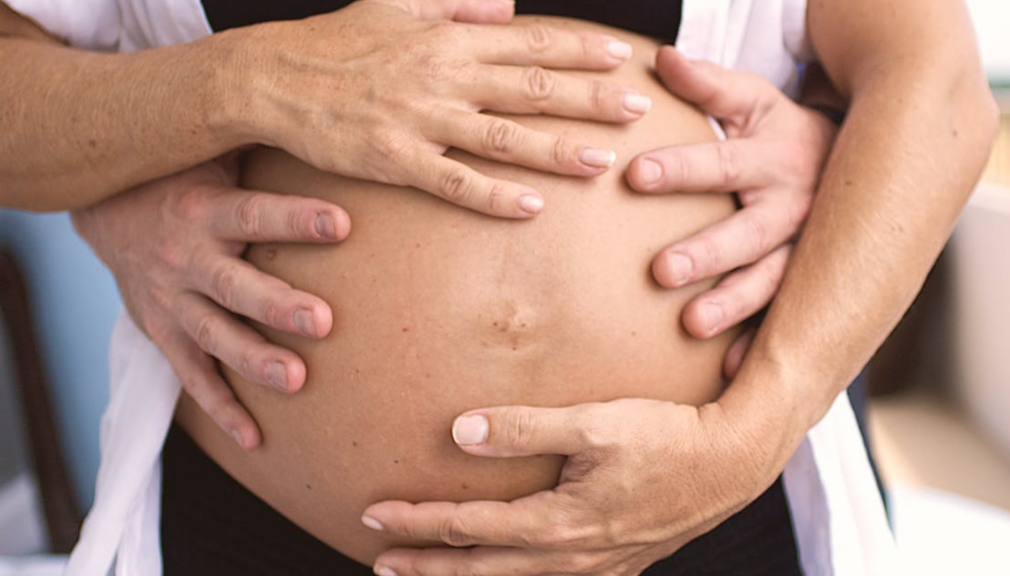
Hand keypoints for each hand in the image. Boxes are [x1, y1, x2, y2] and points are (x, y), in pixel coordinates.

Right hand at [72, 154, 349, 448]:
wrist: (109, 213)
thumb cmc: (186, 179)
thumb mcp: (214, 154)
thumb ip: (265, 145)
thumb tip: (333, 121)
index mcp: (204, 210)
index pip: (254, 213)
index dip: (295, 219)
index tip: (342, 223)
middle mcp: (186, 259)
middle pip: (235, 286)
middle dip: (278, 305)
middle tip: (324, 321)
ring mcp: (172, 303)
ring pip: (215, 338)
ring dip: (254, 361)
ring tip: (297, 380)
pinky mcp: (164, 335)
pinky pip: (193, 379)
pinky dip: (222, 409)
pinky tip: (256, 440)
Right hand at [238, 0, 649, 218]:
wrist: (271, 78)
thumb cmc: (333, 44)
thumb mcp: (395, 6)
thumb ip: (455, 4)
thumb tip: (506, 5)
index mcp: (446, 38)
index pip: (528, 43)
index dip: (578, 50)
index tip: (620, 56)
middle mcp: (442, 75)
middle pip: (530, 88)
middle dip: (588, 98)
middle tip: (636, 109)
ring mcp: (420, 119)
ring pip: (503, 136)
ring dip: (556, 149)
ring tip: (603, 160)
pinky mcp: (395, 159)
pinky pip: (454, 182)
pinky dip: (495, 195)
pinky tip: (532, 206)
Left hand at [362, 399, 767, 575]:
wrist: (731, 464)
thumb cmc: (667, 438)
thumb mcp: (596, 423)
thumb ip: (525, 428)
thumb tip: (460, 432)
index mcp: (559, 524)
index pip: (470, 528)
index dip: (418, 522)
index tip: (375, 512)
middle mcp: (572, 557)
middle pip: (480, 570)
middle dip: (426, 566)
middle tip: (379, 561)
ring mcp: (594, 567)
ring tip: (423, 574)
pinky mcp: (614, 564)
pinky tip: (502, 573)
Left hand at [627, 46, 838, 342]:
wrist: (858, 163)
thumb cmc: (783, 131)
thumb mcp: (753, 100)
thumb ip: (708, 84)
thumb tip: (660, 59)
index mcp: (771, 158)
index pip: (719, 163)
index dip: (679, 168)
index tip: (633, 174)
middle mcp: (791, 207)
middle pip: (747, 232)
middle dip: (706, 252)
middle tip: (659, 270)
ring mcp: (804, 250)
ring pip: (771, 281)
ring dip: (734, 304)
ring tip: (692, 325)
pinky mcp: (810, 283)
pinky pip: (789, 317)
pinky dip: (764, 342)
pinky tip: (733, 367)